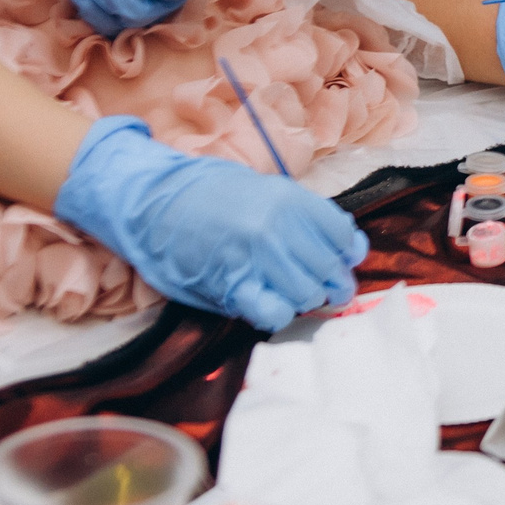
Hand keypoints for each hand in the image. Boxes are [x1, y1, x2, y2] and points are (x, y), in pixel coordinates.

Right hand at [55, 116, 365, 330]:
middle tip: (323, 289)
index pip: (343, 236)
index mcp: (290, 199)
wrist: (156, 202)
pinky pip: (275, 313)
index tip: (343, 261)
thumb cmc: (213, 196)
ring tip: (290, 294)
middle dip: (331, 285)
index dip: (347, 254)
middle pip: (329, 270)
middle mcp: (278, 227)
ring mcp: (255, 257)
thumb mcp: (266, 189)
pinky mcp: (232, 285)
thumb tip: (345, 250)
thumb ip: (303, 216)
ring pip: (307, 294)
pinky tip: (269, 305)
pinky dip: (278, 315)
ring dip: (303, 300)